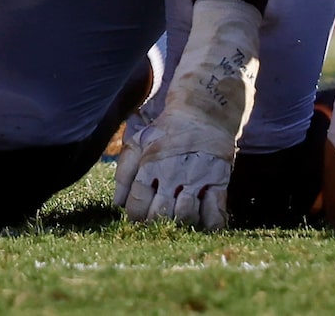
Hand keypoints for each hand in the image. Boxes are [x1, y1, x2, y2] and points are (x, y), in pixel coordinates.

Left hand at [116, 0, 258, 230]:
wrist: (204, 110)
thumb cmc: (167, 129)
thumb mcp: (140, 142)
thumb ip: (125, 172)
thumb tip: (116, 203)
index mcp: (150, 164)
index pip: (137, 204)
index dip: (135, 216)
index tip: (138, 217)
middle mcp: (172, 173)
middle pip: (161, 214)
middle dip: (157, 223)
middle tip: (159, 222)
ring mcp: (197, 178)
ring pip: (187, 215)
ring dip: (182, 223)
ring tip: (179, 219)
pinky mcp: (218, 180)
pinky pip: (216, 211)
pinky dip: (211, 224)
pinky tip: (204, 223)